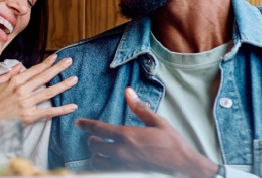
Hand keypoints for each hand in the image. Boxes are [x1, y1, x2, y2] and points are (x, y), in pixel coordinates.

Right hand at [0, 54, 77, 124]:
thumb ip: (8, 73)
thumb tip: (19, 65)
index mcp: (15, 81)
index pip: (34, 69)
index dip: (46, 63)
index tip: (56, 57)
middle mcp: (22, 90)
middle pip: (44, 77)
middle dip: (58, 68)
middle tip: (69, 61)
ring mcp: (27, 103)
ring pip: (49, 92)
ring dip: (63, 85)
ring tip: (74, 79)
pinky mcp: (29, 116)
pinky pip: (49, 112)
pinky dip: (62, 109)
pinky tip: (72, 106)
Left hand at [75, 88, 217, 177]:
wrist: (182, 166)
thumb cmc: (172, 143)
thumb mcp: (158, 122)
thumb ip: (139, 108)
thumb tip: (128, 92)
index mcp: (127, 136)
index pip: (99, 129)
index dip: (86, 125)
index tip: (79, 123)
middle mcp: (121, 152)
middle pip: (94, 146)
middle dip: (92, 139)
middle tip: (96, 137)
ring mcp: (122, 165)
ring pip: (97, 161)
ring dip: (97, 155)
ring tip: (102, 150)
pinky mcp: (126, 174)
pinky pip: (106, 171)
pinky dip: (104, 165)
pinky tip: (109, 161)